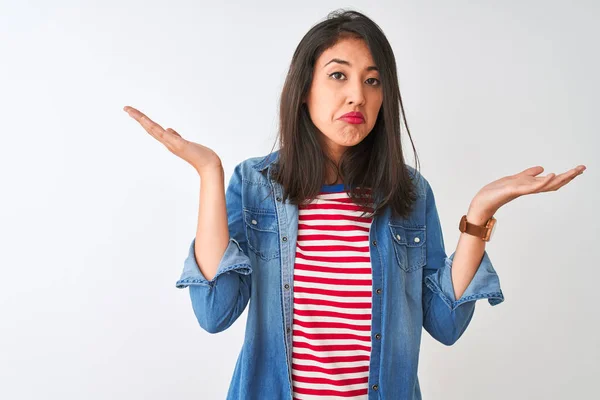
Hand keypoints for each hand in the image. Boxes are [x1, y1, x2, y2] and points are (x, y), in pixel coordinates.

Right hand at [123, 106, 221, 174]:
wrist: (209, 166)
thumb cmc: (200, 156)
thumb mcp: (186, 143)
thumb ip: (176, 137)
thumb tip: (169, 130)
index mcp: (169, 141)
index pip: (153, 129)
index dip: (143, 121)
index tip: (134, 112)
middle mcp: (168, 143)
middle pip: (149, 128)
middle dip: (137, 117)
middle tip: (126, 108)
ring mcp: (171, 144)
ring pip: (153, 129)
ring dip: (141, 119)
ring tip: (130, 111)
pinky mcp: (178, 144)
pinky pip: (163, 134)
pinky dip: (153, 127)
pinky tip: (146, 121)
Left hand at [469, 165, 586, 216]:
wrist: (482, 203)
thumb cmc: (496, 192)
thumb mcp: (514, 179)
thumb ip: (528, 174)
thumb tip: (541, 168)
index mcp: (530, 186)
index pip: (551, 180)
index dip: (565, 175)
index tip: (579, 169)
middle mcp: (529, 189)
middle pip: (554, 183)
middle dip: (569, 176)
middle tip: (583, 168)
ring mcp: (524, 190)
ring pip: (546, 184)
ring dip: (561, 177)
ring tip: (574, 171)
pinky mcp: (515, 190)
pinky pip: (531, 187)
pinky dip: (542, 181)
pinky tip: (551, 174)